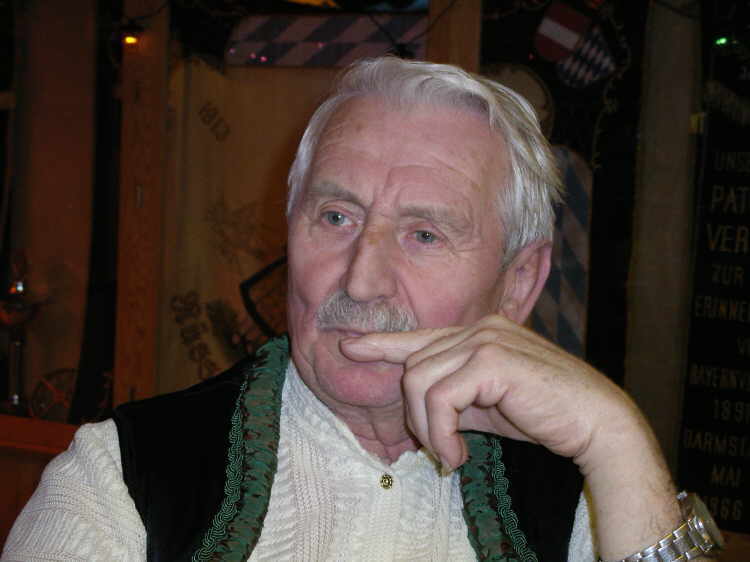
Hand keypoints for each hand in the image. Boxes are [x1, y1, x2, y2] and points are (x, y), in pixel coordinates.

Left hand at [341, 314, 680, 559]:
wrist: (594, 422)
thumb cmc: (543, 414)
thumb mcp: (487, 404)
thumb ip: (454, 395)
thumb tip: (418, 409)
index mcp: (479, 332)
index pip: (420, 337)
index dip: (382, 344)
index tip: (350, 348)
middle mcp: (479, 327)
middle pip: (413, 367)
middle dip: (415, 415)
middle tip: (440, 448)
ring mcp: (486, 339)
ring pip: (420, 382)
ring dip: (427, 428)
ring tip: (450, 453)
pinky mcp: (492, 359)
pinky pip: (440, 399)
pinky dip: (440, 432)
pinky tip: (458, 453)